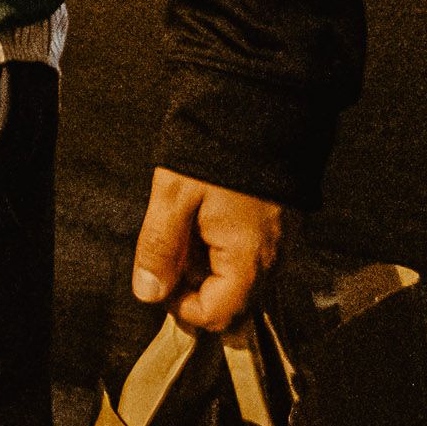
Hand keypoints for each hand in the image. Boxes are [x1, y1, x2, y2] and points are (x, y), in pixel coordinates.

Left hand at [133, 168, 284, 334]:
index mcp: (248, 260)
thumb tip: (148, 294)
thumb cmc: (214, 152)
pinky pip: (246, 257)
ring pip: (236, 279)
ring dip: (205, 265)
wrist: (259, 109)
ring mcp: (279, 245)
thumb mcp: (173, 196)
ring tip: (186, 225)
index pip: (217, 316)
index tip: (159, 279)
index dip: (181, 308)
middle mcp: (272, 261)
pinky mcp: (277, 228)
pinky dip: (220, 248)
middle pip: (229, 302)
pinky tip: (204, 218)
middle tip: (171, 246)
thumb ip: (160, 248)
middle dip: (192, 285)